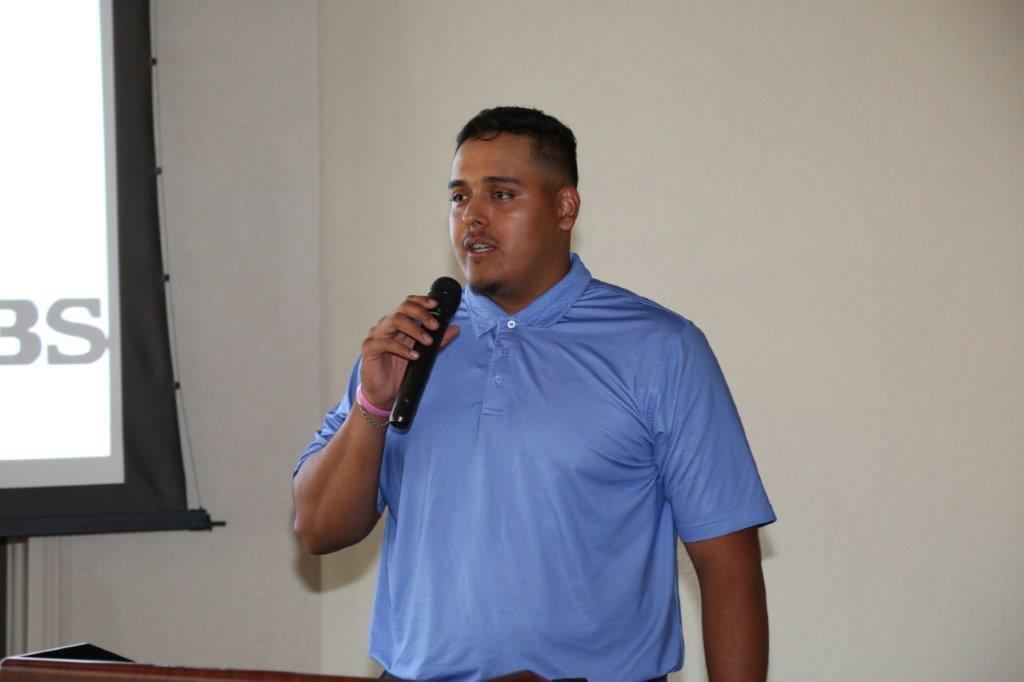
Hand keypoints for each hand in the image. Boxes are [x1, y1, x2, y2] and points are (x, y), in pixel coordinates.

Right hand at [359, 295, 459, 409]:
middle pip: (402, 309)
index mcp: (398, 324)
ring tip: (428, 341)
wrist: (384, 393)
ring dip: (414, 330)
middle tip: (435, 326)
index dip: (421, 301)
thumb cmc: (399, 371)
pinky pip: (385, 343)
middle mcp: (386, 326)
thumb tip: (455, 329)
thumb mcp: (424, 355)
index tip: (435, 305)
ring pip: (394, 321)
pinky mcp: (370, 348)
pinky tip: (414, 356)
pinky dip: (402, 348)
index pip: (408, 304)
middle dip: (421, 314)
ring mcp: (376, 335)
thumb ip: (438, 341)